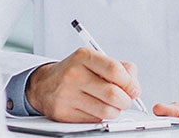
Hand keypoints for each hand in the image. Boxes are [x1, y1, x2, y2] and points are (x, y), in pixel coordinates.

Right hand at [25, 47, 140, 121]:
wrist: (44, 84)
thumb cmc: (76, 72)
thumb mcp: (95, 61)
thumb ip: (121, 69)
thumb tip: (135, 88)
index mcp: (83, 57)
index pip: (115, 70)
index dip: (129, 82)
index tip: (133, 88)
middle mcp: (73, 74)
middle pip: (113, 94)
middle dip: (125, 101)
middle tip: (124, 100)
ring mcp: (67, 95)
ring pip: (106, 111)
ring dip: (114, 111)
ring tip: (109, 104)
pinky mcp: (64, 113)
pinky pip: (94, 120)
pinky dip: (100, 117)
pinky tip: (93, 108)